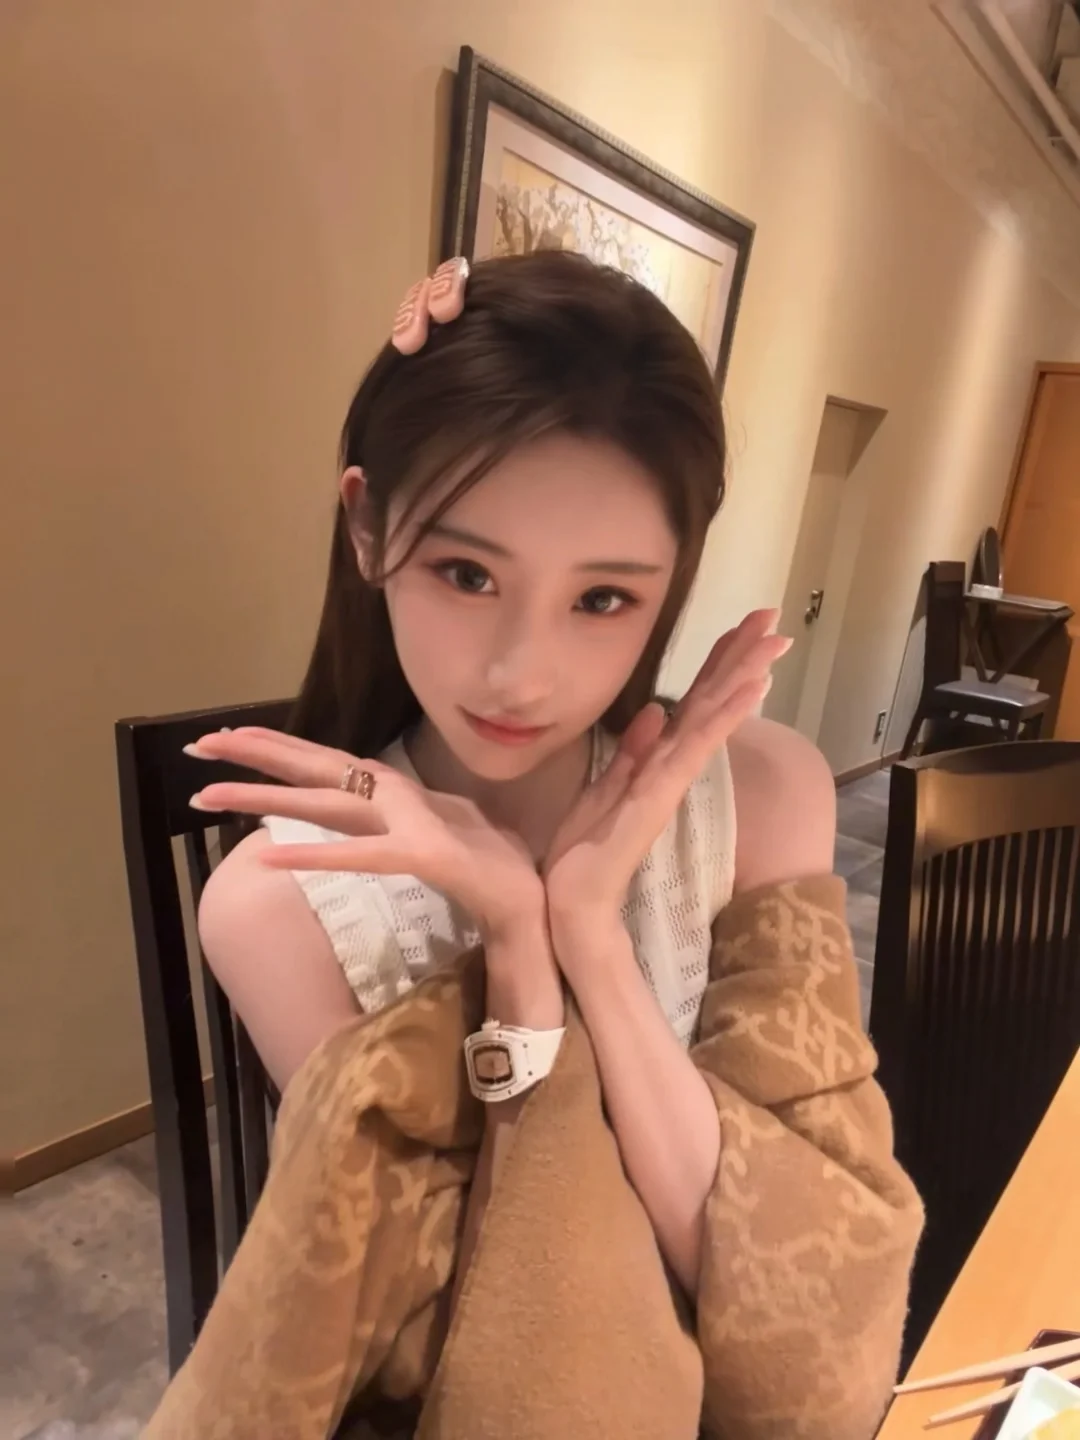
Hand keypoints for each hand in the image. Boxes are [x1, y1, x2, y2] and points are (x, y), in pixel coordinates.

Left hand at [186, 727, 544, 943]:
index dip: (276, 749)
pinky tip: (272, 859)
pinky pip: (362, 856)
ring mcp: (408, 823)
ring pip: (325, 805)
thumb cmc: (481, 864)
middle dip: (255, 756)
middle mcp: (393, 798)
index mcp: (391, 793)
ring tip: (211, 795)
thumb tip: (349, 816)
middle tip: (198, 745)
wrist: (531, 899)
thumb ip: (386, 821)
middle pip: (314, 771)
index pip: (324, 764)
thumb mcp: (422, 834)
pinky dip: (317, 856)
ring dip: (266, 799)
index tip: (224, 741)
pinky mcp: (423, 855)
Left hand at [543, 609, 791, 941]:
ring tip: (773, 642)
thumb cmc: (584, 852)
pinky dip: (724, 717)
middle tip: (774, 619)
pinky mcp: (662, 793)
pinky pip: (696, 747)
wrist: (571, 900)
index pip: (693, 702)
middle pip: (712, 701)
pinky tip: (750, 690)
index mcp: (656, 761)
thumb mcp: (603, 790)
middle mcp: (672, 765)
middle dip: (742, 658)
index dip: (718, 665)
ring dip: (743, 676)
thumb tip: (655, 713)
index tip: (743, 628)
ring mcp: (670, 779)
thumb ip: (631, 754)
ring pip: (712, 716)